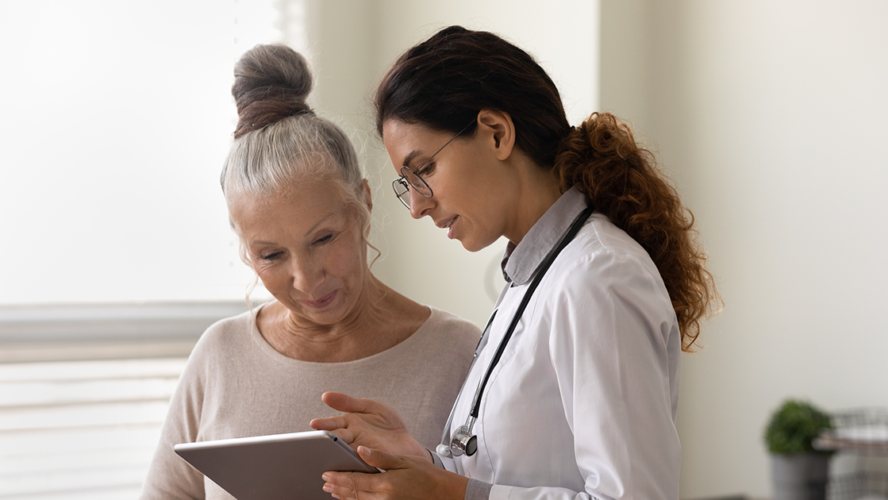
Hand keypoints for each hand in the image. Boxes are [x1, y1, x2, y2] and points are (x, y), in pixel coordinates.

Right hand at [310, 392, 427, 459]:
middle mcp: (352, 440)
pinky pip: (361, 463)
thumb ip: (348, 402)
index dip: (324, 425)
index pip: (333, 424)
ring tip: (333, 450)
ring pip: (345, 453)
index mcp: (349, 424)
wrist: (407, 441)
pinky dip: (356, 462)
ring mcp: (362, 452)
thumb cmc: (388, 424)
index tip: (315, 424)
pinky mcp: (372, 462)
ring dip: (339, 453)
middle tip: (319, 440)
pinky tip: (354, 458)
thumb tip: (325, 395)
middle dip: (327, 440)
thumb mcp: (369, 407)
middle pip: (336, 440)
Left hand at [322, 446, 467, 499]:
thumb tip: (359, 450)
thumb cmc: (425, 475)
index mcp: (385, 484)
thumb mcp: (403, 460)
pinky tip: (351, 497)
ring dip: (343, 495)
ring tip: (332, 490)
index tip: (326, 473)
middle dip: (337, 487)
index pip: (355, 481)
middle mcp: (382, 498)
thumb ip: (379, 457)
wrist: (441, 492)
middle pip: (353, 493)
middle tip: (324, 481)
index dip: (339, 477)